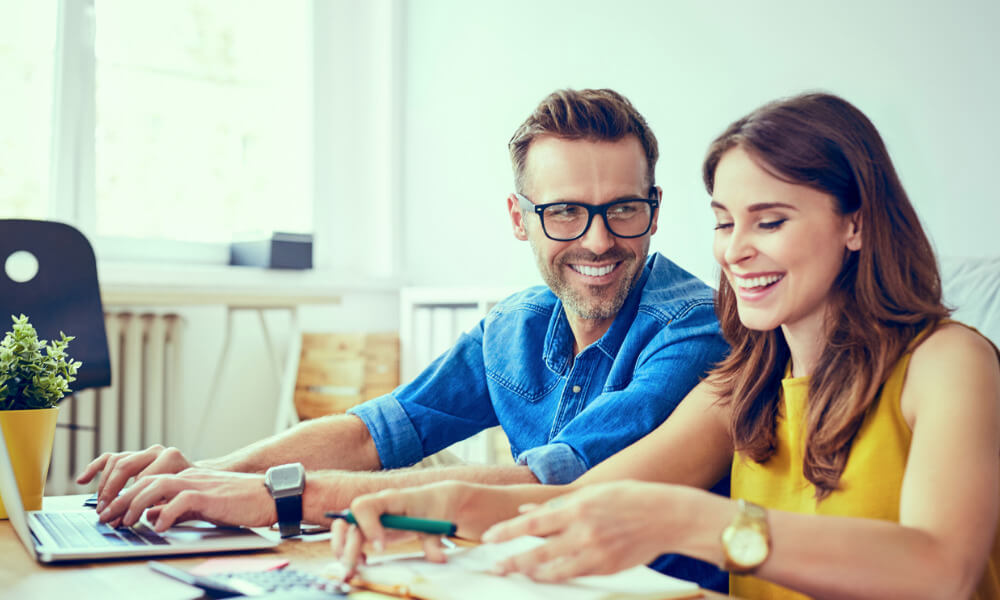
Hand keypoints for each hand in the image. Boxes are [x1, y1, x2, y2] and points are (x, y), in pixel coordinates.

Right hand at [76, 444, 193, 510]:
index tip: (122, 520)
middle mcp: (157, 451)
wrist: (198, 478)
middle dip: (112, 493)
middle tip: (105, 513)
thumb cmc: (190, 492)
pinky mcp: (134, 455)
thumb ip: (165, 507)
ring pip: (115, 462)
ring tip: (100, 506)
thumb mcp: (183, 499)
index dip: (130, 502)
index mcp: (171, 459)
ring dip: (104, 486)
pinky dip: (95, 468)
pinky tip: (82, 480)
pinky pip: (109, 458)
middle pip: (124, 468)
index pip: (142, 480)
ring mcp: (144, 452)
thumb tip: (146, 520)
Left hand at [97, 468, 275, 531]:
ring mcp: (198, 483)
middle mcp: (188, 475)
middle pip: (144, 480)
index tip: (109, 511)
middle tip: (106, 517)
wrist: (269, 495)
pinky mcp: (210, 495)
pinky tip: (159, 526)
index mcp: (185, 476)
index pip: (145, 478)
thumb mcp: (201, 505)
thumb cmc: (239, 501)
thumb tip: (151, 516)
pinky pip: (181, 500)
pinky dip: (166, 513)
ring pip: (156, 485)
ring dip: (135, 504)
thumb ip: (175, 508)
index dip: (123, 493)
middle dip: (120, 499)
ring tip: (126, 522)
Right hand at [330, 481, 490, 578]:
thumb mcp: (437, 524)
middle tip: (354, 567)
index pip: (364, 506)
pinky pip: (351, 538)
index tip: (382, 548)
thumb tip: (438, 557)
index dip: (368, 527)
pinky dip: (351, 552)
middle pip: (348, 521)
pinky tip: (362, 563)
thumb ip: (434, 541)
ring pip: (344, 530)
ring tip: (351, 569)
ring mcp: (371, 518)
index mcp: (390, 499)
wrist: (436, 502)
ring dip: (342, 550)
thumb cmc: (434, 508)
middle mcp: (376, 508)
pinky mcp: (371, 529)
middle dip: (347, 546)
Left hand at [481, 481, 687, 581]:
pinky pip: (575, 576)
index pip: (532, 523)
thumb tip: (527, 511)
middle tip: (495, 567)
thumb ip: (558, 504)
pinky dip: (557, 576)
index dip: (507, 532)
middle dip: (512, 561)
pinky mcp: (607, 568)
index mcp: (577, 508)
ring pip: (554, 570)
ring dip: (532, 573)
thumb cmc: (630, 498)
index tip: (488, 538)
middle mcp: (583, 532)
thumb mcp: (593, 493)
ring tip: (518, 574)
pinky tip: (545, 576)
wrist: (667, 516)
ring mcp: (595, 553)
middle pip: (537, 552)